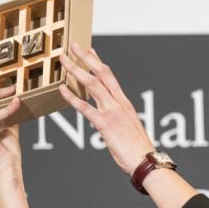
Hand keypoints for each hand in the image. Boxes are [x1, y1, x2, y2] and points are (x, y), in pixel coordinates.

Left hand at [59, 43, 154, 174]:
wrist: (146, 161)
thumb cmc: (139, 151)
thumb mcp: (130, 130)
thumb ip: (119, 121)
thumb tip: (111, 121)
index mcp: (125, 104)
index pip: (110, 77)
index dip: (99, 63)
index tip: (89, 51)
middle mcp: (119, 103)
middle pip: (102, 74)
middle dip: (87, 58)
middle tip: (74, 46)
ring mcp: (112, 112)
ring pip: (93, 84)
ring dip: (76, 70)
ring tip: (63, 60)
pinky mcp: (105, 124)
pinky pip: (85, 107)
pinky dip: (72, 97)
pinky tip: (61, 89)